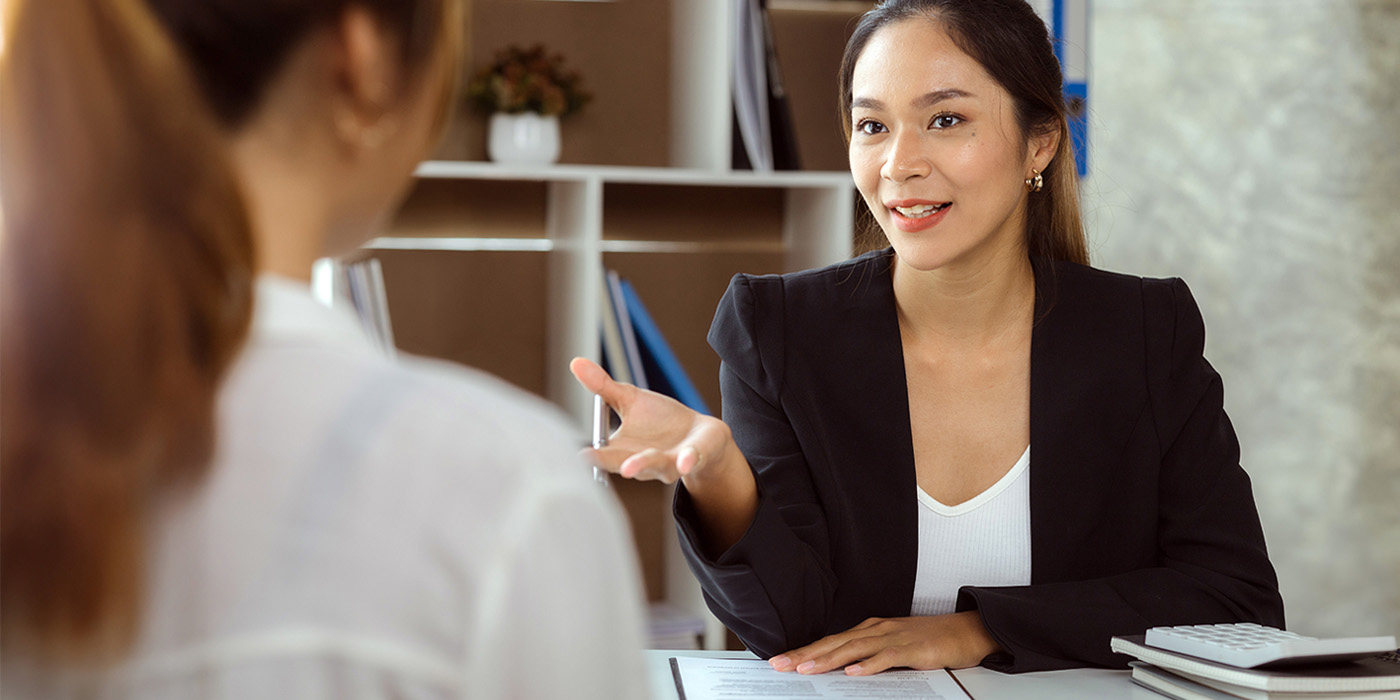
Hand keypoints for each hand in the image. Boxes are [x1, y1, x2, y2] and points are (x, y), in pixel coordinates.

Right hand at [569, 357, 731, 484]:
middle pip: (624, 463)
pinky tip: (684, 461)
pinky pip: (689, 460)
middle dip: (610, 462)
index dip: (591, 455)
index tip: (577, 454)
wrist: (699, 434)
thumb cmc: (660, 420)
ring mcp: (668, 462)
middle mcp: (643, 462)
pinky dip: (687, 460)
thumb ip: (604, 387)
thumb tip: (576, 363)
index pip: (604, 455)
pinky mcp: (693, 458)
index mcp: (624, 449)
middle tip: (590, 459)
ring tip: (628, 468)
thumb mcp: (631, 399)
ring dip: (642, 465)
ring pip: (655, 464)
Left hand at [767, 612, 1000, 675]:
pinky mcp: (912, 649)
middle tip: (779, 664)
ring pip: (854, 648)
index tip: (781, 660)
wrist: (965, 632)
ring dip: (828, 659)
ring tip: (806, 669)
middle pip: (835, 642)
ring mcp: (894, 638)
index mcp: (870, 630)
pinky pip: (886, 657)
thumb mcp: (893, 648)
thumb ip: (869, 657)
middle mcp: (877, 630)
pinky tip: (853, 673)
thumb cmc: (929, 641)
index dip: (805, 650)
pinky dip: (868, 665)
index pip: (831, 641)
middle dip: (805, 653)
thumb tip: (843, 673)